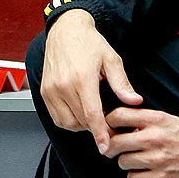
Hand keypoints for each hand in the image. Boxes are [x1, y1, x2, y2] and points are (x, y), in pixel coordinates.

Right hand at [39, 10, 143, 156]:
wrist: (65, 30)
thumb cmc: (88, 42)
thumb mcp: (111, 59)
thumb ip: (122, 83)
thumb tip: (134, 101)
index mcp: (82, 78)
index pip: (91, 115)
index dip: (100, 134)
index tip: (105, 147)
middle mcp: (63, 85)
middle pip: (81, 121)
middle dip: (96, 129)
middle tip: (108, 126)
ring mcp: (51, 90)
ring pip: (67, 123)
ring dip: (82, 126)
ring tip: (93, 116)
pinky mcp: (44, 92)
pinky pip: (57, 117)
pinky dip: (69, 121)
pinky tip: (79, 113)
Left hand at [102, 108, 178, 177]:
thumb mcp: (170, 120)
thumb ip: (146, 120)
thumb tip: (120, 125)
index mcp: (157, 120)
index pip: (118, 115)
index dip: (109, 123)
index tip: (109, 129)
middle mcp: (155, 137)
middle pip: (115, 141)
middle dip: (113, 147)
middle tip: (117, 150)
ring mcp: (158, 159)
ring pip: (123, 162)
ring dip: (127, 163)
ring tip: (137, 162)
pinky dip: (136, 177)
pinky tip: (144, 173)